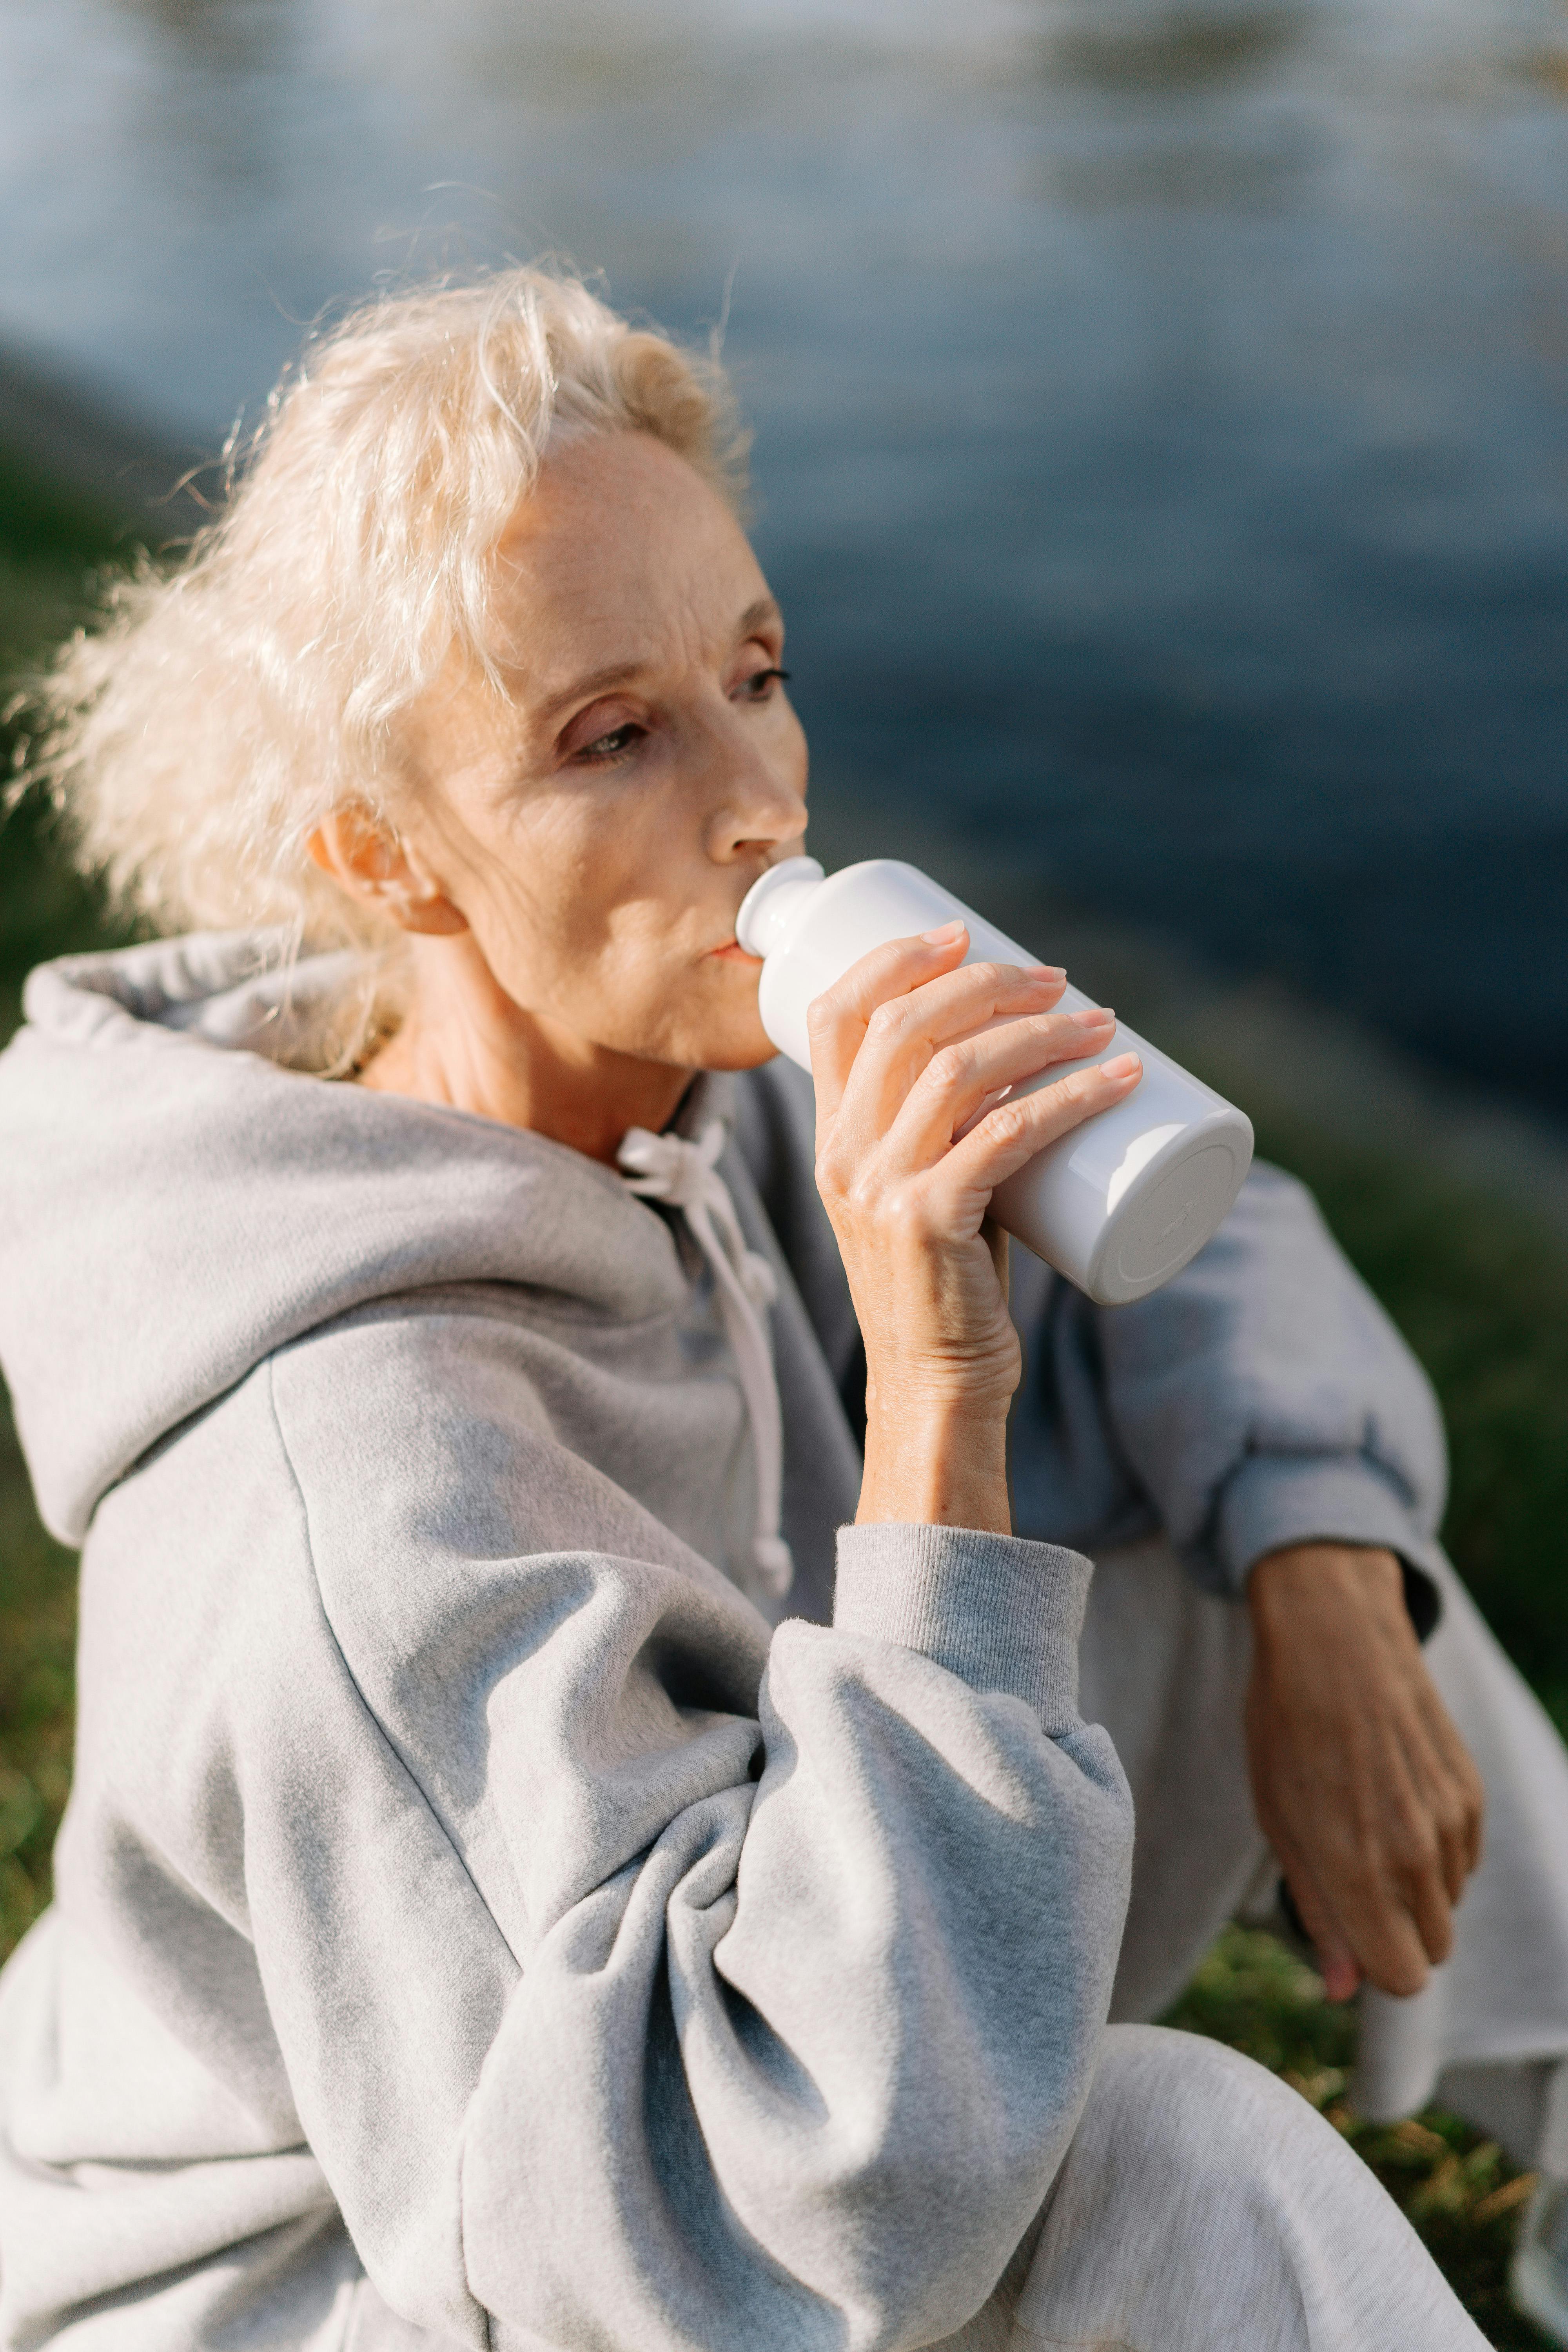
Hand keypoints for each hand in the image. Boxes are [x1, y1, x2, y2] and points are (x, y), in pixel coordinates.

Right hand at [809, 920, 1141, 1533]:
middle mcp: (844, 1154)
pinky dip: (1070, 1097)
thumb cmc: (947, 1282)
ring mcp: (881, 1188)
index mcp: (832, 1137)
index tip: (963, 933)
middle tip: (1056, 978)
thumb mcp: (921, 1192)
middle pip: (906, 1025)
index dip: (896, 958)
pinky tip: (1120, 1080)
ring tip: (1099, 1021)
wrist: (933, 1384)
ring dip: (1039, 1030)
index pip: (834, 1013)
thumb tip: (1026, 1062)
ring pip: (958, 1069)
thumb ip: (948, 1134)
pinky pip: (1007, 1134)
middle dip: (987, 982)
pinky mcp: (930, 1223)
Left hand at [1245, 1542, 1484, 1999]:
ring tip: (1364, 1819)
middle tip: (1348, 1873)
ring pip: (1448, 1903)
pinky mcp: (1471, 1793)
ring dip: (1412, 1886)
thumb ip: (1318, 1911)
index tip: (1347, 1934)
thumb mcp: (1278, 1822)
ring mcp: (1451, 1823)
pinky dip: (1433, 1847)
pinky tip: (1393, 1796)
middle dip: (1393, 1931)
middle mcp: (1416, 1855)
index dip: (1373, 1968)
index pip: (1402, 1979)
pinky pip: (1462, 1859)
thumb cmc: (1286, 1727)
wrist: (1334, 1636)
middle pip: (1432, 1950)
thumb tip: (1342, 1989)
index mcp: (1358, 1869)